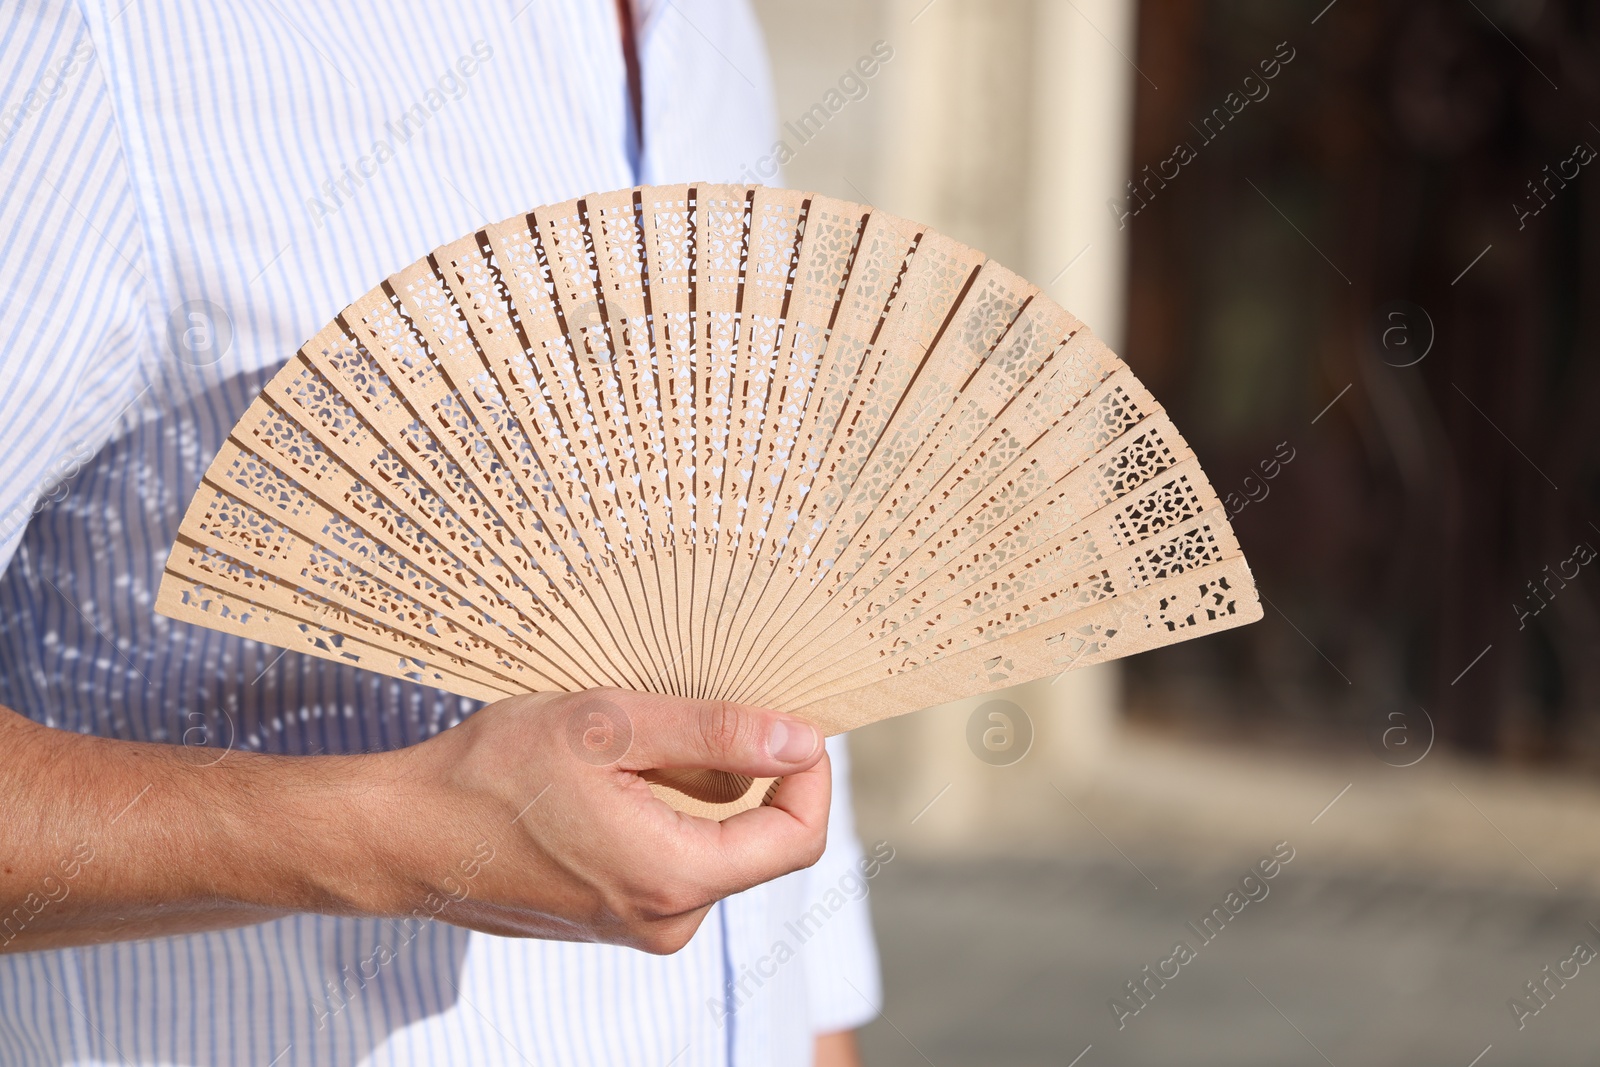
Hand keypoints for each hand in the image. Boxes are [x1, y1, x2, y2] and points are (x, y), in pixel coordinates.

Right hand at [0, 690, 826, 953]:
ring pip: (710, 842)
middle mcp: (666, 920)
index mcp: (675, 879)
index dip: (811, 775)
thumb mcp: (612, 727)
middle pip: (755, 838)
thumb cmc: (492, 777)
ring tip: (626, 741)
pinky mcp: (613, 913)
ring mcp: (637, 922)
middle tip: (688, 709)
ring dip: (693, 785)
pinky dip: (661, 807)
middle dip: (741, 770)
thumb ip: (716, 735)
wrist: (403, 835)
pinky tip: (605, 774)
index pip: (798, 838)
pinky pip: (669, 855)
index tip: (792, 721)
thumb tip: (801, 741)